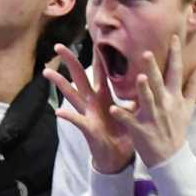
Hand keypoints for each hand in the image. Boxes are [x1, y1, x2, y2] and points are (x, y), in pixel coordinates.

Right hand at [44, 43, 134, 174]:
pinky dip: (68, 116)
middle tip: (59, 45)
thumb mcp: (131, 112)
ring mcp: (87, 114)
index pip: (100, 71)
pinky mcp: (88, 128)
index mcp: (103, 97)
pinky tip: (58, 111)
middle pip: (80, 77)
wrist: (117, 157)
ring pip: (72, 95)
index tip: (93, 38)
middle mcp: (92, 102)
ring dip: (60, 84)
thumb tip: (148, 81)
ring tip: (48, 72)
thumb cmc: (122, 134)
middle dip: (70, 62)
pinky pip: (77, 121)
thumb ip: (136, 96)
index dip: (97, 56)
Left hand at [113, 38, 195, 167]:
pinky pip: (130, 121)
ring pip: (147, 100)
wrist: (171, 157)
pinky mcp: (140, 129)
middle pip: (158, 83)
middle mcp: (164, 104)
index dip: (175, 55)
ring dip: (143, 90)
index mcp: (174, 97)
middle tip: (146, 52)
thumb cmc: (177, 129)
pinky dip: (122, 115)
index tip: (173, 37)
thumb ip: (194, 86)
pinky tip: (113, 108)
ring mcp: (152, 117)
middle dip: (153, 68)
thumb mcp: (188, 107)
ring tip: (139, 77)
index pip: (176, 72)